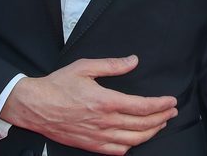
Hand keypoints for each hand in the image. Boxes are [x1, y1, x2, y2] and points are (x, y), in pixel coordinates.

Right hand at [1, 56, 176, 153]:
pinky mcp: (90, 145)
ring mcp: (97, 136)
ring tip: (160, 124)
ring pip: (132, 140)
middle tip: (172, 112)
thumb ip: (112, 65)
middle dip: (161, 118)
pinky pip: (116, 151)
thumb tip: (133, 60)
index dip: (161, 105)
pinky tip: (136, 140)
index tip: (171, 101)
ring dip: (151, 133)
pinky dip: (130, 146)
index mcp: (106, 101)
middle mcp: (104, 122)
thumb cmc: (58, 85)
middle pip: (142, 125)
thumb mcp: (85, 67)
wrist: (34, 106)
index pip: (142, 106)